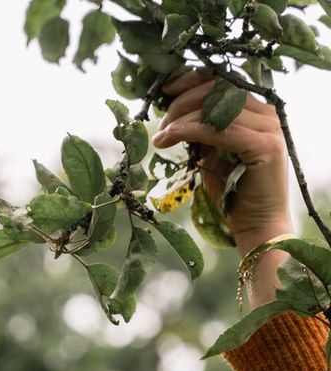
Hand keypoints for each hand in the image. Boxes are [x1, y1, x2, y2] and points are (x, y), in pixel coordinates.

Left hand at [152, 71, 292, 252]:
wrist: (257, 229)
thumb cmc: (233, 197)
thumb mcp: (213, 157)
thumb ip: (203, 133)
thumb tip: (176, 116)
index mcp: (257, 113)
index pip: (224, 82)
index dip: (193, 81)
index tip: (166, 90)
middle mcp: (267, 115)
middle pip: (220, 89)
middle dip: (183, 101)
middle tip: (160, 122)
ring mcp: (269, 129)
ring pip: (218, 107)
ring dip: (183, 117)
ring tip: (161, 134)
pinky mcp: (265, 146)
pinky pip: (221, 129)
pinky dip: (191, 130)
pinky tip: (171, 137)